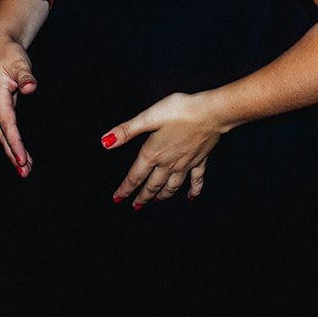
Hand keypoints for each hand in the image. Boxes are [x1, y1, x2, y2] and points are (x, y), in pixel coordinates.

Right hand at [0, 34, 37, 176]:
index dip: (15, 143)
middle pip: (3, 135)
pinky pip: (6, 130)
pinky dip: (13, 143)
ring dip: (13, 152)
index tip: (22, 159)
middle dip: (13, 154)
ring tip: (25, 169)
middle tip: (25, 172)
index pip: (8, 125)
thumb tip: (31, 87)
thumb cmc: (8, 54)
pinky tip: (21, 153)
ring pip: (3, 135)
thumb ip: (26, 76)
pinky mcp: (0, 109)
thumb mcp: (19, 62)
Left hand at [102, 92, 222, 206]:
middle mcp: (169, 163)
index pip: (135, 176)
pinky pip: (196, 180)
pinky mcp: (200, 160)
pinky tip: (190, 197)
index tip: (118, 198)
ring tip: (157, 201)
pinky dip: (192, 190)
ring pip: (172, 186)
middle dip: (142, 196)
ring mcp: (185, 164)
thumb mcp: (148, 117)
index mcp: (153, 153)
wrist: (211, 113)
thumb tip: (106, 142)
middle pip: (153, 185)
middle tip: (136, 205)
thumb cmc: (180, 111)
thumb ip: (127, 131)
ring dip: (163, 195)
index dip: (125, 188)